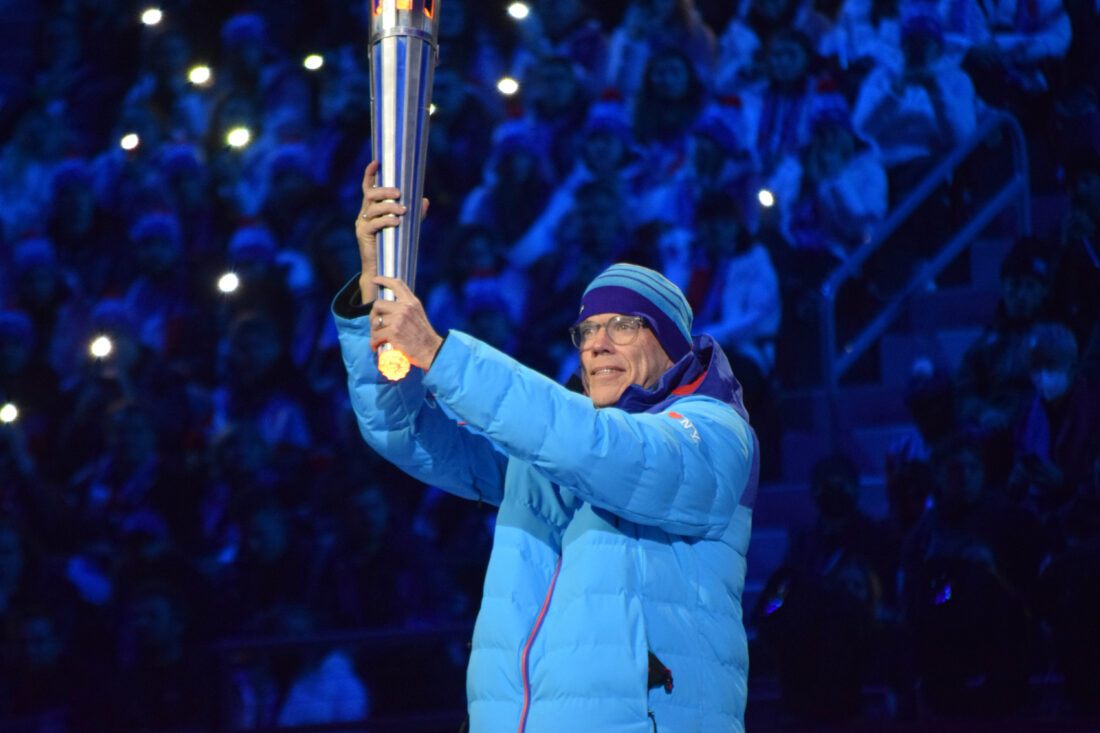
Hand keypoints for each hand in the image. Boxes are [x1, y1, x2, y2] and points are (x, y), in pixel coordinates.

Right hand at [354, 162, 429, 303]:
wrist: (382, 267)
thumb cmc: (393, 245)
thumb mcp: (406, 226)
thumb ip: (415, 214)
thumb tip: (425, 200)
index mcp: (372, 208)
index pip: (368, 188)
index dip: (370, 174)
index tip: (376, 162)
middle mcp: (364, 213)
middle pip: (371, 194)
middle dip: (385, 191)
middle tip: (399, 193)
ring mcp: (362, 223)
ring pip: (373, 208)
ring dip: (389, 206)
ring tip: (404, 210)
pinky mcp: (363, 234)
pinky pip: (374, 223)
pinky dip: (387, 220)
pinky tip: (397, 222)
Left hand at [370, 276, 443, 370]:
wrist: (431, 351)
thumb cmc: (424, 337)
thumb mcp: (418, 316)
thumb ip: (406, 309)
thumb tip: (389, 308)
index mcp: (412, 302)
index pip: (397, 284)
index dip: (383, 280)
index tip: (375, 280)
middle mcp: (405, 308)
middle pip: (378, 305)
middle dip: (373, 315)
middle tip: (376, 325)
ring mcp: (399, 319)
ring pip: (375, 322)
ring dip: (374, 332)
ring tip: (378, 338)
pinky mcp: (393, 331)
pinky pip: (375, 335)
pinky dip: (374, 342)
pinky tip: (376, 346)